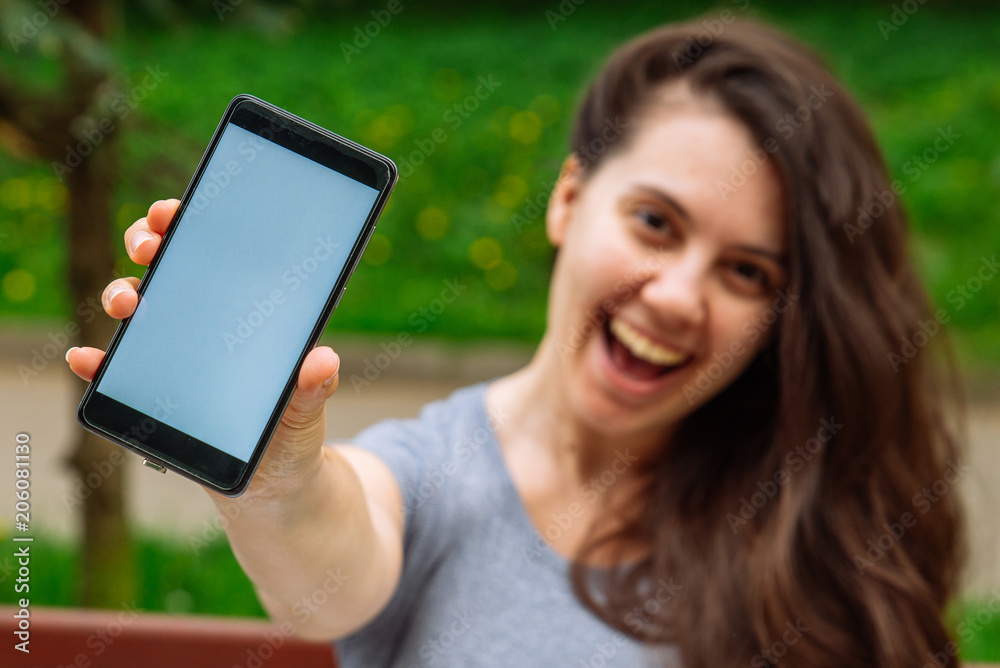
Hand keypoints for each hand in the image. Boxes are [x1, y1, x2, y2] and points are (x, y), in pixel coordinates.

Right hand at [65, 199, 340, 493]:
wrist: (272, 483)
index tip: (176, 212)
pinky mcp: (150, 390)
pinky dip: (96, 362)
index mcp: (245, 313)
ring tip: (129, 303)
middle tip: (151, 247)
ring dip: (122, 293)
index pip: (216, 254)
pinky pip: (114, 370)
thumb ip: (315, 388)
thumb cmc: (293, 433)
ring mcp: (173, 354)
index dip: (191, 224)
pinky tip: (87, 358)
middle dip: (151, 244)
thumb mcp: (309, 409)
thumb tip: (322, 360)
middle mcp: (204, 324)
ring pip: (139, 308)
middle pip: (169, 267)